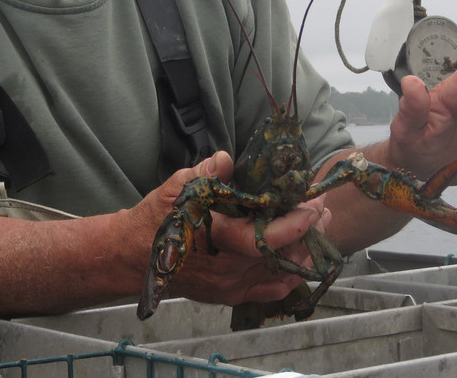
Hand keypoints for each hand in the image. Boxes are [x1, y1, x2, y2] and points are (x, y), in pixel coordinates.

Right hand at [131, 150, 328, 307]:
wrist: (132, 257)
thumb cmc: (154, 220)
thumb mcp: (175, 189)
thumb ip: (204, 173)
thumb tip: (225, 160)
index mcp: (216, 240)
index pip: (264, 239)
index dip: (294, 224)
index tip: (314, 206)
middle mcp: (227, 269)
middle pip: (281, 255)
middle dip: (308, 232)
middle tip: (325, 208)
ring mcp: (230, 286)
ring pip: (279, 273)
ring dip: (303, 250)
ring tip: (320, 227)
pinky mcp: (228, 295)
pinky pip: (268, 290)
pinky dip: (289, 277)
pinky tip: (302, 262)